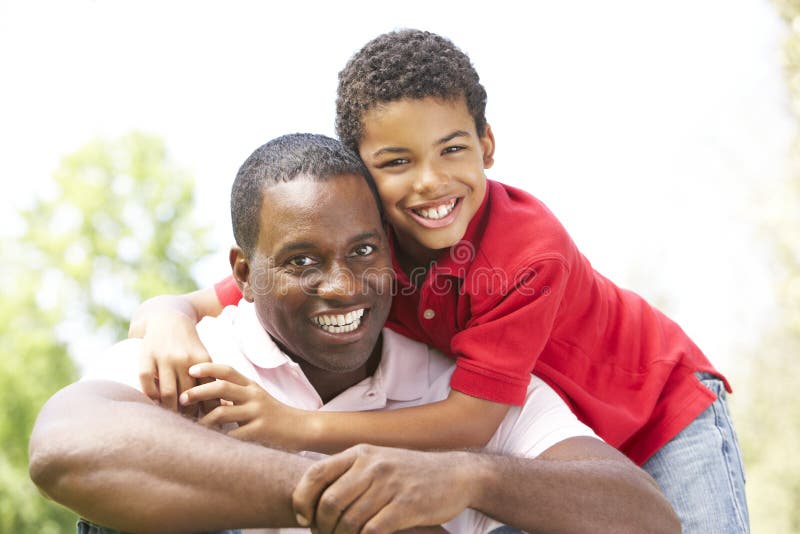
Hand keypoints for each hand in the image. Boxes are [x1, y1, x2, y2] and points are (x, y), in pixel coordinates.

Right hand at [136, 310, 213, 413]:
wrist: (168, 319)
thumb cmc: (189, 345)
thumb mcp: (203, 357)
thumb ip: (209, 379)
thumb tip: (221, 407)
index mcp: (202, 360)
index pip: (207, 391)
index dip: (206, 409)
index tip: (207, 423)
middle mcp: (183, 359)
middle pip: (187, 396)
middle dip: (188, 413)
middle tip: (188, 425)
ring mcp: (164, 358)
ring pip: (168, 393)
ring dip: (169, 409)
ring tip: (172, 418)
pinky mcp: (146, 357)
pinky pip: (147, 383)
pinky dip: (150, 396)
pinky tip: (154, 403)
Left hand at [179, 362, 305, 448]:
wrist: (301, 428)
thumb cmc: (272, 414)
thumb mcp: (255, 398)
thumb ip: (235, 394)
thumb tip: (205, 393)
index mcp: (251, 385)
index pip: (227, 370)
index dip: (208, 367)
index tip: (190, 370)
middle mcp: (254, 395)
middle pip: (222, 387)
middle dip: (198, 391)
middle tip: (182, 398)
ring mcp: (257, 412)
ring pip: (223, 412)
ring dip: (203, 419)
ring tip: (192, 425)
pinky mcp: (259, 431)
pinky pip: (233, 435)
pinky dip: (219, 438)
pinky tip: (209, 442)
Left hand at [292, 444, 475, 533]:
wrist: (455, 476)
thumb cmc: (410, 474)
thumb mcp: (378, 462)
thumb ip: (349, 474)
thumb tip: (312, 498)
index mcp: (360, 453)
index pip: (316, 474)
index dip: (302, 499)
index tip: (304, 519)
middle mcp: (373, 465)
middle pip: (329, 502)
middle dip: (321, 527)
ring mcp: (390, 484)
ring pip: (349, 521)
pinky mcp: (407, 505)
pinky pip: (371, 531)